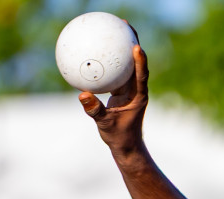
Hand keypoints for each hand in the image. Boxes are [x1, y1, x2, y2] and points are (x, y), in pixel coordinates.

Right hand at [78, 29, 147, 160]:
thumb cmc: (119, 137)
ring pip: (128, 65)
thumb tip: (82, 95)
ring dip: (124, 49)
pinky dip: (111, 63)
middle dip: (133, 44)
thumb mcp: (105, 124)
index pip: (141, 75)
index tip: (136, 47)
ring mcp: (130, 90)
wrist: (126, 146)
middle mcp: (136, 90)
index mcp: (137, 97)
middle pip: (137, 63)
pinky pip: (117, 72)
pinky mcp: (123, 91)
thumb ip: (94, 110)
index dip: (140, 61)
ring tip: (116, 32)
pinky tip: (100, 52)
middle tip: (126, 28)